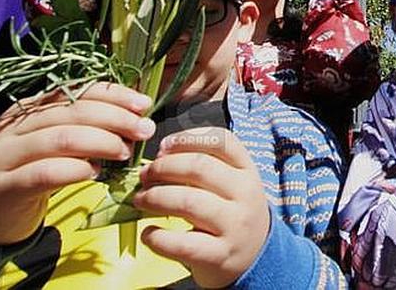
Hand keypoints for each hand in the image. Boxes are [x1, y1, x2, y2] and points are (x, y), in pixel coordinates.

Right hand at [0, 83, 154, 245]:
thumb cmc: (30, 172)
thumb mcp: (54, 143)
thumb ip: (85, 126)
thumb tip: (135, 116)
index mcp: (29, 107)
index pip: (76, 90)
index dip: (113, 95)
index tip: (143, 104)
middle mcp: (13, 125)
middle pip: (72, 112)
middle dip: (115, 118)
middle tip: (144, 130)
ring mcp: (3, 154)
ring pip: (60, 138)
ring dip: (101, 142)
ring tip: (124, 151)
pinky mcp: (2, 186)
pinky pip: (45, 172)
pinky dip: (75, 169)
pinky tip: (94, 171)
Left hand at [136, 127, 269, 288]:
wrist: (254, 256)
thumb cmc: (232, 213)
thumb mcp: (232, 184)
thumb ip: (206, 166)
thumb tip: (159, 157)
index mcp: (247, 171)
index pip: (222, 141)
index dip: (187, 138)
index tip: (164, 146)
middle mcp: (245, 195)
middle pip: (199, 167)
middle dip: (163, 168)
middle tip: (145, 176)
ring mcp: (234, 226)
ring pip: (187, 202)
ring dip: (155, 198)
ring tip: (141, 200)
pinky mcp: (219, 255)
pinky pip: (181, 243)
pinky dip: (157, 237)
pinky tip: (149, 234)